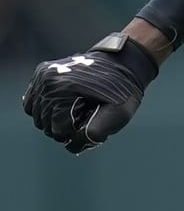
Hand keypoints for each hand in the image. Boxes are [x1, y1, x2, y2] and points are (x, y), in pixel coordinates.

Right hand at [21, 33, 158, 153]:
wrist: (124, 64)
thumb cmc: (123, 91)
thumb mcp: (119, 114)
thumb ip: (94, 134)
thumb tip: (70, 146)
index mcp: (66, 88)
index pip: (57, 130)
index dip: (75, 133)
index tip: (90, 121)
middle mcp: (49, 80)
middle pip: (45, 124)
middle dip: (65, 127)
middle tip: (84, 115)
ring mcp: (42, 75)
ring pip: (37, 116)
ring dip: (54, 119)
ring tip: (76, 109)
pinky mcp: (41, 73)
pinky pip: (32, 103)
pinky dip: (45, 109)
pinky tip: (63, 106)